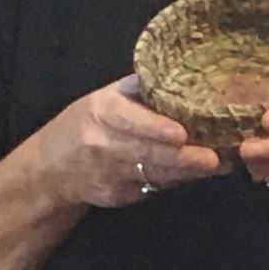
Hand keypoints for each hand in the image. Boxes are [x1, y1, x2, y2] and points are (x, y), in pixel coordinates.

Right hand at [38, 74, 228, 213]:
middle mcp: (102, 143)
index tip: (181, 133)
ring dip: (188, 171)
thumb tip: (181, 73)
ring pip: (155, 173)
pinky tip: (195, 174)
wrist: (50, 168)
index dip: (155, 127)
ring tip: (218, 165)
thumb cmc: (86, 123)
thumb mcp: (103, 98)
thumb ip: (138, 89)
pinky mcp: (116, 196)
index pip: (128, 119)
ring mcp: (108, 173)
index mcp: (100, 111)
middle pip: (147, 153)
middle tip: (215, 158)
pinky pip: (153, 187)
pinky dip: (175, 181)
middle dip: (183, 157)